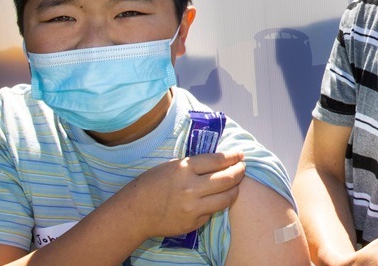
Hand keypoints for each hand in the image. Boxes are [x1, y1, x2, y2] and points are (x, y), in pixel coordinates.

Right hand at [109, 150, 245, 239]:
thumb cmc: (152, 184)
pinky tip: (215, 198)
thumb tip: (221, 161)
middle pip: (227, 179)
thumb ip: (195, 165)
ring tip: (236, 183)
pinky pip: (212, 211)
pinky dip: (216, 203)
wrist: (135, 212)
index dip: (233, 157)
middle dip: (239, 171)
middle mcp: (190, 188)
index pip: (218, 160)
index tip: (240, 155)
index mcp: (184, 169)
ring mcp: (192, 208)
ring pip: (226, 198)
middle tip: (242, 167)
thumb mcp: (172, 166)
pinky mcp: (193, 222)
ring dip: (235, 189)